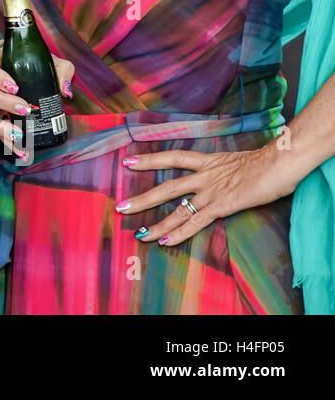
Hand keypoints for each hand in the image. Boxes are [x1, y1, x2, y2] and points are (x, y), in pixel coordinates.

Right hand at [0, 43, 74, 157]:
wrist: (15, 70)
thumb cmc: (27, 62)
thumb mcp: (43, 59)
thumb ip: (60, 69)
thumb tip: (64, 91)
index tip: (15, 87)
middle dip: (2, 103)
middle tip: (26, 109)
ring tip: (19, 137)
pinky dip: (5, 142)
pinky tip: (22, 152)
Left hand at [117, 145, 293, 245]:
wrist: (279, 163)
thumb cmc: (268, 162)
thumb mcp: (240, 161)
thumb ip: (227, 169)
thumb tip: (227, 174)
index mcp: (209, 162)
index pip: (173, 158)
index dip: (150, 159)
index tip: (128, 161)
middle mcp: (205, 176)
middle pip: (166, 187)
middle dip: (143, 199)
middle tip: (120, 206)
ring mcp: (211, 192)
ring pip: (177, 209)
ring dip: (156, 223)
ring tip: (137, 233)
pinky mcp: (222, 206)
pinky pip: (195, 222)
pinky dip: (179, 233)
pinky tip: (164, 241)